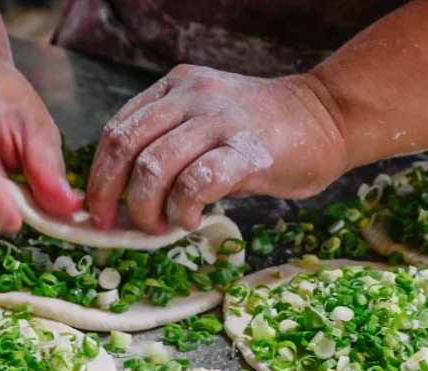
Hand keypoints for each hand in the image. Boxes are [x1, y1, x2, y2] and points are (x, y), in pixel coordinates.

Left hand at [86, 65, 350, 233]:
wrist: (329, 117)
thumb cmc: (262, 133)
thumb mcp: (203, 126)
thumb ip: (165, 151)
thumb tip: (124, 204)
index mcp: (174, 88)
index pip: (116, 131)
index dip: (98, 176)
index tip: (98, 210)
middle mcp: (192, 95)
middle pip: (124, 147)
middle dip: (110, 195)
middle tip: (116, 226)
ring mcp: (219, 120)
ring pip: (154, 168)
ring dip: (147, 209)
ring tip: (161, 226)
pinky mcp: (247, 150)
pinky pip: (196, 184)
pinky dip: (184, 210)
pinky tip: (193, 219)